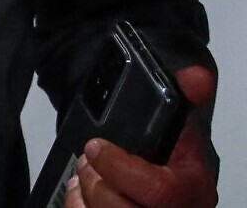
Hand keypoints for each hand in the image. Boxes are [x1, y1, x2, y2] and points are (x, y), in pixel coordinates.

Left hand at [66, 66, 216, 206]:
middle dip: (96, 179)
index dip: (120, 168)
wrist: (165, 181)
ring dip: (85, 190)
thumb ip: (184, 98)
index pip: (159, 191)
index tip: (96, 146)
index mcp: (192, 189)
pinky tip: (83, 191)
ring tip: (89, 172)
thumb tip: (196, 77)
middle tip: (90, 160)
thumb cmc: (172, 157)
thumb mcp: (180, 125)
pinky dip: (78, 203)